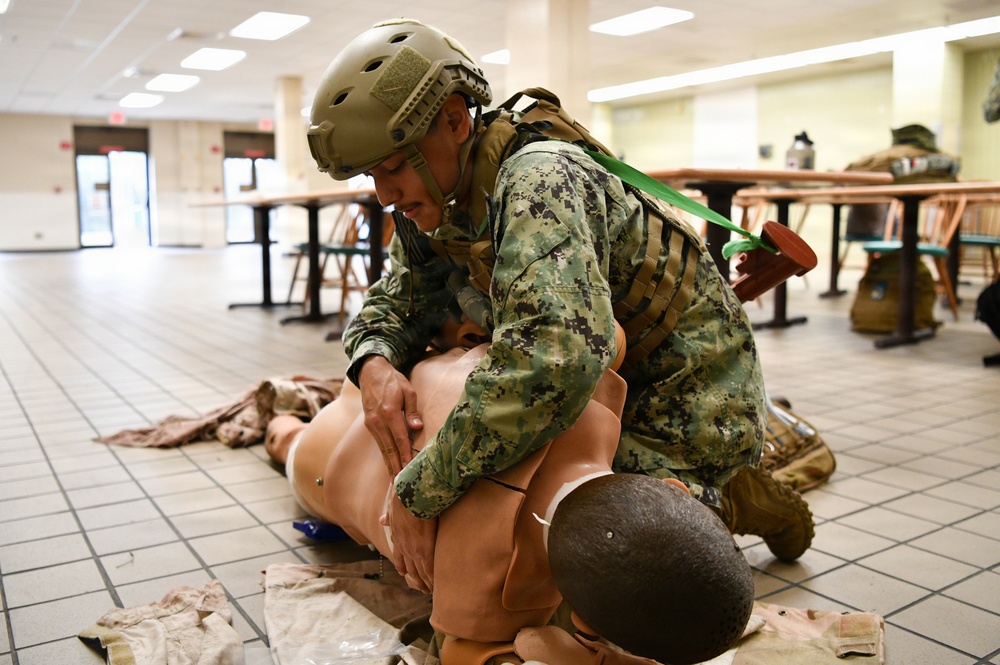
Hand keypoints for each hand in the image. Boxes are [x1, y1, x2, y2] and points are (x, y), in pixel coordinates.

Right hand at [357, 356, 422, 476]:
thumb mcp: (408, 390)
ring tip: (394, 480)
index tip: (409, 468)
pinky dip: (385, 456)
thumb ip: (412, 411)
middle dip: (395, 467)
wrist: (371, 372)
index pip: (400, 439)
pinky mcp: (369, 424)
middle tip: (400, 484)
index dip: (405, 455)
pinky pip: (379, 443)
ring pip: (382, 449)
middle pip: (389, 449)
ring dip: (389, 465)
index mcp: (390, 412)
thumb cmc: (393, 380)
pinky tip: (390, 465)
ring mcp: (371, 423)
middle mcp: (378, 421)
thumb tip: (418, 427)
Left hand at [381, 491, 436, 592]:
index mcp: (397, 537)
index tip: (405, 574)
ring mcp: (414, 551)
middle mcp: (403, 547)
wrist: (410, 493)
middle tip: (422, 588)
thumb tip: (382, 520)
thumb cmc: (403, 496)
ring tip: (430, 590)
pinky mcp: (425, 550)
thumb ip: (389, 516)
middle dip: (416, 580)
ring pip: (420, 573)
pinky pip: (430, 570)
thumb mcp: (391, 507)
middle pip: (409, 569)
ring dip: (425, 583)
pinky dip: (433, 579)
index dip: (402, 567)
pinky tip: (438, 586)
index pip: (399, 557)